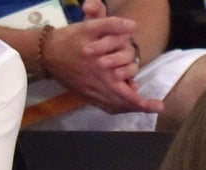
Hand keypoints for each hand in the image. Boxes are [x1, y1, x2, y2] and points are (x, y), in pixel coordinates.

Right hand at [42, 15, 162, 114]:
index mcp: (103, 73)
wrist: (46, 53)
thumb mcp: (89, 27)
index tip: (160, 106)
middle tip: (154, 106)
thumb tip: (132, 26)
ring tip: (142, 104)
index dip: (145, 104)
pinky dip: (117, 107)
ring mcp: (92, 94)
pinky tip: (123, 103)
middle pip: (125, 106)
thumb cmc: (69, 40)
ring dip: (130, 107)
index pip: (130, 96)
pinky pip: (106, 107)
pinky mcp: (86, 96)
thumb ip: (111, 25)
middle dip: (141, 107)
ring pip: (116, 108)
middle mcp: (99, 87)